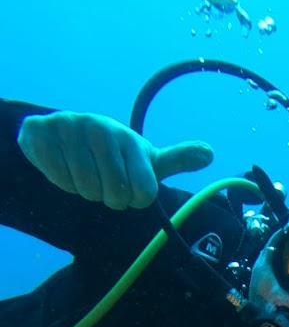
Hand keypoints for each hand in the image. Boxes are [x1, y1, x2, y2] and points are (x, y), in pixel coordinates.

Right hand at [18, 111, 213, 210]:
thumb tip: (210, 153)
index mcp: (130, 139)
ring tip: (85, 173)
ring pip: (85, 189)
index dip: (135, 200)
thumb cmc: (114, 154)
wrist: (65, 133)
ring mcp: (69, 126)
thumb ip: (176, 159)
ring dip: (84, 191)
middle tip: (104, 182)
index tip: (130, 188)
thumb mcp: (146, 158)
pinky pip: (59, 178)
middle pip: (113, 195)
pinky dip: (62, 182)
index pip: (143, 193)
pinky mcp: (41, 133)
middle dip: (108, 197)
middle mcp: (101, 127)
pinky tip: (65, 167)